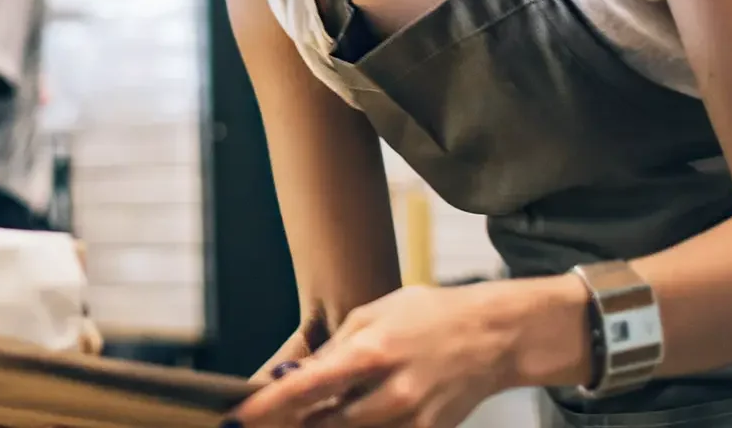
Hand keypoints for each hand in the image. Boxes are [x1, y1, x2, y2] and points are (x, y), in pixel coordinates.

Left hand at [228, 281, 578, 427]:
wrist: (493, 336)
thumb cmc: (427, 315)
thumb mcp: (373, 315)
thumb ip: (333, 351)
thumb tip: (292, 378)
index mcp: (374, 353)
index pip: (308, 387)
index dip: (268, 405)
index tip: (238, 416)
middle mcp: (393, 392)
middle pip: (325, 425)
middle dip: (291, 425)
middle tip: (259, 423)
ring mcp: (412, 419)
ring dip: (322, 427)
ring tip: (302, 416)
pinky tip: (347, 414)